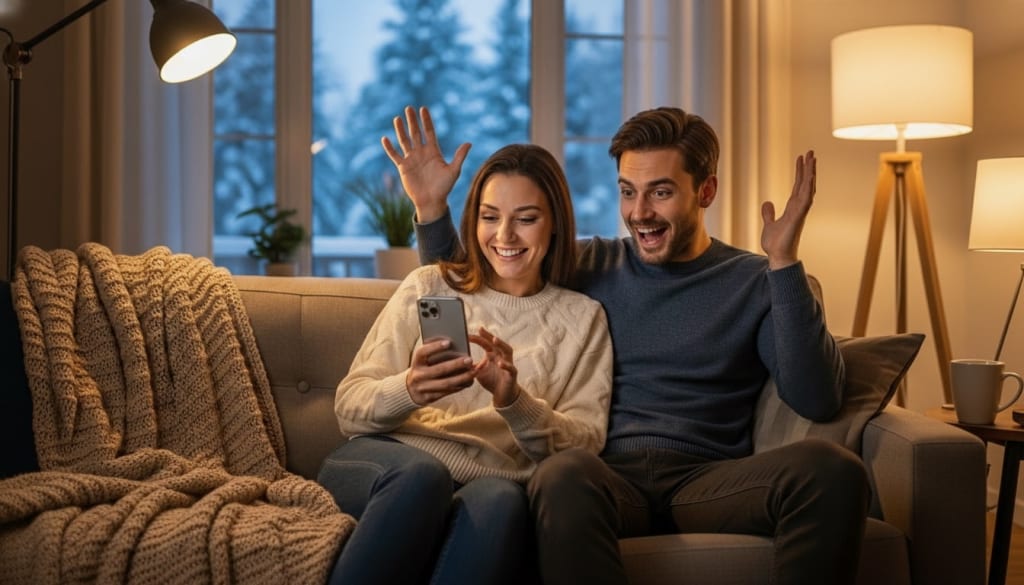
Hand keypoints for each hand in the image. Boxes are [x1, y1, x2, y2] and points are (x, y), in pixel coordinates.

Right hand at [381, 105, 471, 222]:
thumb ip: (459, 157)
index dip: (426, 121)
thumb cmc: (444, 188)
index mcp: (433, 151)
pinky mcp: (403, 167)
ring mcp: (411, 159)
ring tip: (397, 118)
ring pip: (404, 141)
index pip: (429, 132)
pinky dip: (389, 148)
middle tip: (409, 108)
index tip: (423, 109)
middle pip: (416, 133)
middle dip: (412, 121)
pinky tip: (385, 138)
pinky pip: (394, 156)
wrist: (432, 201)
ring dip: (400, 130)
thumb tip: (469, 143)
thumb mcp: (454, 171)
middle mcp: (421, 153)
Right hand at [406, 338, 474, 405]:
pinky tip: (469, 381)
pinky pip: (447, 392)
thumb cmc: (422, 369)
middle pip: (439, 369)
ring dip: (462, 378)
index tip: (449, 342)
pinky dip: (459, 386)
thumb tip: (453, 345)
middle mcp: (418, 375)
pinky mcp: (429, 398)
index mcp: (416, 362)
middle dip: (456, 364)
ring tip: (474, 371)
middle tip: (470, 359)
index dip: (435, 347)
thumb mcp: (423, 361)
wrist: (409, 390)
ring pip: (446, 383)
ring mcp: (423, 388)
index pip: (423, 352)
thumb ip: (433, 354)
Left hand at [469, 327, 520, 406]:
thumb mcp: (477, 372)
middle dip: (489, 336)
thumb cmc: (491, 380)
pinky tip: (499, 363)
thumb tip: (454, 360)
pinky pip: (511, 368)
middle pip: (496, 343)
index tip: (467, 334)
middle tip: (481, 330)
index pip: (485, 343)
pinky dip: (506, 365)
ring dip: (501, 344)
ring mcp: (508, 364)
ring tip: (494, 340)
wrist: (502, 395)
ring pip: (507, 351)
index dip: (478, 338)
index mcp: (492, 354)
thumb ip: (469, 365)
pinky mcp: (512, 374)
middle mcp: (501, 356)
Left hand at [761, 150, 815, 269]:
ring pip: (808, 187)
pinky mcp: (798, 217)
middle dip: (808, 167)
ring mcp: (800, 211)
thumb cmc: (775, 243)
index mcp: (793, 207)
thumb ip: (769, 213)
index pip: (798, 185)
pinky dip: (809, 187)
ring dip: (810, 172)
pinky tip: (810, 176)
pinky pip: (806, 199)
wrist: (777, 256)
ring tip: (812, 158)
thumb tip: (767, 203)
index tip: (802, 158)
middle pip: (805, 183)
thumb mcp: (768, 224)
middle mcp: (799, 207)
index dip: (800, 172)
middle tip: (811, 152)